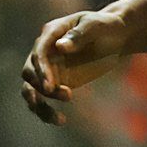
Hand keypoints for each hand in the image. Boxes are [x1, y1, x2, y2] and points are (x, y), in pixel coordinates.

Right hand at [20, 9, 128, 124]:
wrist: (115, 36)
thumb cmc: (106, 26)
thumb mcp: (96, 26)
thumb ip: (79, 35)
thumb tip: (60, 47)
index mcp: (51, 32)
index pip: (38, 52)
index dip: (41, 70)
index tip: (50, 86)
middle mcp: (44, 50)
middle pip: (30, 71)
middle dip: (42, 86)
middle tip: (68, 95)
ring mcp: (48, 67)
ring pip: (31, 88)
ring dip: (39, 104)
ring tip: (58, 118)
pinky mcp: (56, 82)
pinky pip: (43, 98)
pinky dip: (46, 111)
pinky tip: (61, 120)